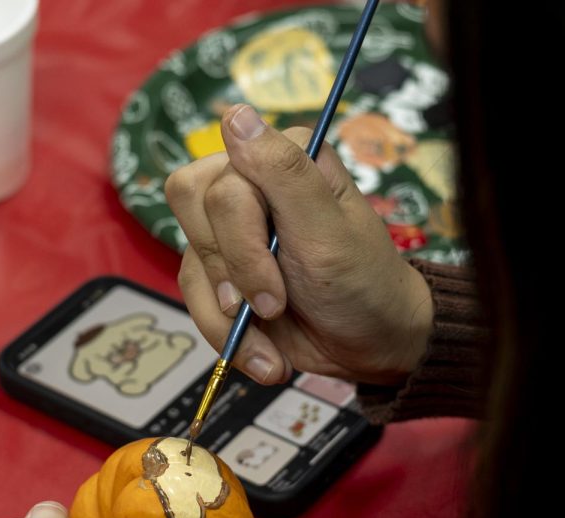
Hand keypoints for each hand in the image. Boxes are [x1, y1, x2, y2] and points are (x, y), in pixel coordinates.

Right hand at [166, 104, 433, 385]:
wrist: (373, 344)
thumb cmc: (362, 282)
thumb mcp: (328, 230)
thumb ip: (284, 171)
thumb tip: (236, 115)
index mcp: (281, 160)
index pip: (219, 185)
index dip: (237, 240)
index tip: (274, 288)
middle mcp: (250, 185)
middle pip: (193, 216)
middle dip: (232, 276)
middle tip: (274, 306)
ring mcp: (234, 230)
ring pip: (190, 262)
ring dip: (227, 317)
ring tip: (271, 343)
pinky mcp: (225, 272)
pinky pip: (195, 298)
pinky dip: (226, 336)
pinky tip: (266, 355)